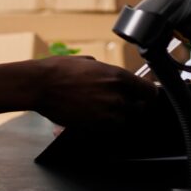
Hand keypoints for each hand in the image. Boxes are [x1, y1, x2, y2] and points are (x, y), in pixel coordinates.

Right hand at [34, 56, 157, 129]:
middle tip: (121, 100)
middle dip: (133, 105)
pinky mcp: (94, 126)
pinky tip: (93, 114)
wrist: (40, 85)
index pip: (150, 91)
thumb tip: (111, 75)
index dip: (149, 94)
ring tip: (103, 108)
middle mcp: (117, 97)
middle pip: (140, 108)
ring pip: (125, 120)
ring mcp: (107, 114)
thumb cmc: (60, 70)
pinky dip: (105, 124)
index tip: (146, 95)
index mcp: (118, 77)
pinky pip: (109, 128)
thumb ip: (106, 71)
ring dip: (119, 116)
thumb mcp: (89, 62)